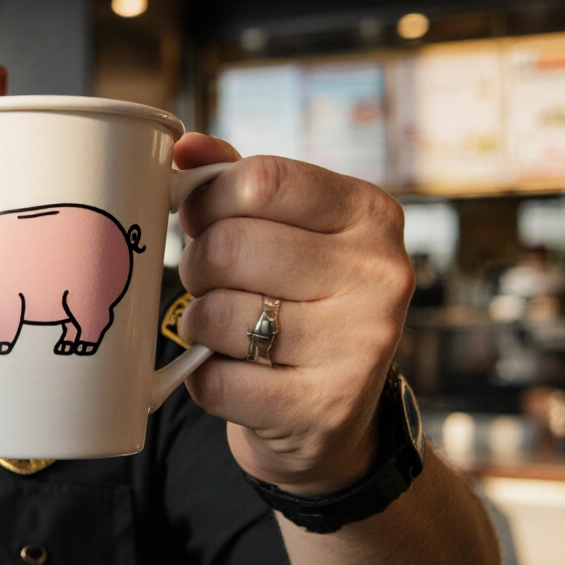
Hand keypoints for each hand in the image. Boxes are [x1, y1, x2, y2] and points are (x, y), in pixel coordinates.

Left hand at [175, 134, 414, 495]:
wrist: (331, 418)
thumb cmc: (296, 300)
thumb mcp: (285, 231)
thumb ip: (236, 181)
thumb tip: (185, 146)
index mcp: (370, 214)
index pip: (261, 179)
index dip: (208, 198)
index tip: (199, 218)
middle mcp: (379, 276)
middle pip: (231, 246)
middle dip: (197, 264)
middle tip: (206, 279)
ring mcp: (358, 347)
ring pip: (218, 314)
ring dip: (197, 322)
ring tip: (220, 325)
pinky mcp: (322, 410)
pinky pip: (216, 381)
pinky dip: (203, 378)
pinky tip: (228, 372)